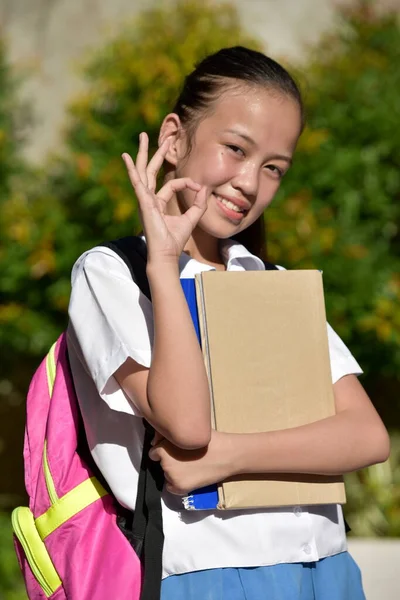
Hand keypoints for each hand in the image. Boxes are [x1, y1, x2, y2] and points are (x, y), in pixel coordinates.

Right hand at [122, 133, 207, 263]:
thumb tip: (205, 188)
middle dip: (156, 153)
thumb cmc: (175, 240)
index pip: (172, 184)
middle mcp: (148, 199)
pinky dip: (131, 169)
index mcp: (157, 203)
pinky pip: (137, 182)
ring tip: (142, 136)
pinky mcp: (143, 202)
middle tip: (164, 138)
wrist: (166, 254)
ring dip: (143, 153)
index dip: (187, 183)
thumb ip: (199, 204)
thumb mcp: (191, 219)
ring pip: (142, 171)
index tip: (199, 188)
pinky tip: (126, 157)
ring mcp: (144, 199)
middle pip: (151, 171)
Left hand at [148, 430, 236, 494]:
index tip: (173, 451)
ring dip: (174, 472)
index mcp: (165, 447)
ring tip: (190, 467)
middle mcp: (165, 462)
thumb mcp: (189, 431)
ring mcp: (172, 476)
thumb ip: (172, 435)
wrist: (226, 455)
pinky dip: (177, 484)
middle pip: (161, 463)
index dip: (164, 450)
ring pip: (166, 474)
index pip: (154, 451)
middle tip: (185, 458)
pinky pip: (171, 487)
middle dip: (169, 460)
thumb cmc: (210, 439)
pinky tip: (190, 477)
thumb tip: (158, 439)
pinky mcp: (180, 487)